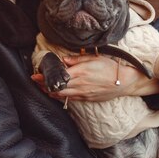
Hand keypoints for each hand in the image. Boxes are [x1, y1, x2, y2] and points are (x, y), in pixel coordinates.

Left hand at [31, 55, 158, 100]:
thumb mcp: (93, 58)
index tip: (35, 75)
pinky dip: (61, 97)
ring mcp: (82, 93)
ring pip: (62, 95)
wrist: (123, 82)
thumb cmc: (109, 67)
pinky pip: (70, 99)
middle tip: (35, 82)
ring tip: (43, 88)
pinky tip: (56, 94)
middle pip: (57, 86)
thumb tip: (63, 60)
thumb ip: (77, 59)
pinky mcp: (86, 98)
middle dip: (44, 85)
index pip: (57, 76)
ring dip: (51, 92)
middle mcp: (79, 84)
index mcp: (80, 72)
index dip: (45, 77)